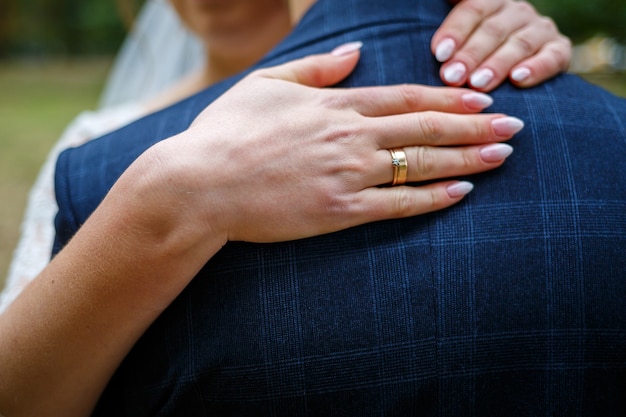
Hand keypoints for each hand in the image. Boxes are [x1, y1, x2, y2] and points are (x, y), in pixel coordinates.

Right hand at [143, 43, 522, 244]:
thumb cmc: (225, 132)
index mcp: (333, 105)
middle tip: (514, 127)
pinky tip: (462, 193)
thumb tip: (353, 55)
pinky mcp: (338, 211)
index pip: (405, 97)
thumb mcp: (265, 85)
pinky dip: (433, 199)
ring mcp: (346, 175)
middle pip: (425, 127)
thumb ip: (315, 69)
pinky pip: (397, 205)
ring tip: (502, 156)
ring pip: (419, 164)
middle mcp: (349, 137)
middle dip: (475, 126)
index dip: (449, 97)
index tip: (481, 99)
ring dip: (466, 159)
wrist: (198, 184)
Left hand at [432, 0, 571, 90]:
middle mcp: (517, 12)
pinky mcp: (559, 50)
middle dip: (471, 54)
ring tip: (478, 83)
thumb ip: (453, 22)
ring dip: (497, 64)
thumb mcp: (460, 32)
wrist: (513, 62)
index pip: (473, 9)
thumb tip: (438, 14)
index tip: (439, 54)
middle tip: (452, 76)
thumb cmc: (473, 51)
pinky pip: (552, 57)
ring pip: (519, 43)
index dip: (456, 30)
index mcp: (491, 3)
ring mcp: (540, 29)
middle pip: (493, 29)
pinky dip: (537, 68)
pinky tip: (518, 80)